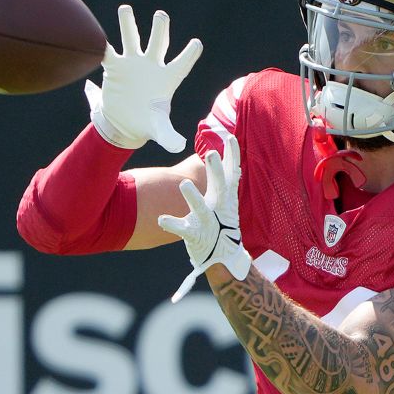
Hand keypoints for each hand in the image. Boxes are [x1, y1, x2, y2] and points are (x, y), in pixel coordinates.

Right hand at [85, 5, 201, 151]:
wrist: (124, 125)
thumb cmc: (146, 124)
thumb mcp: (159, 130)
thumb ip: (168, 135)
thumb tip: (179, 146)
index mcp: (168, 79)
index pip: (181, 64)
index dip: (189, 55)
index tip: (197, 43)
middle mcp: (151, 67)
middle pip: (158, 44)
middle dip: (159, 29)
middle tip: (161, 15)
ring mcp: (133, 65)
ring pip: (131, 39)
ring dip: (128, 24)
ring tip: (125, 8)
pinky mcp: (114, 68)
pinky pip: (107, 53)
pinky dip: (101, 46)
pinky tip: (95, 36)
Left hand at [158, 135, 251, 301]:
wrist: (222, 256)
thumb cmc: (219, 223)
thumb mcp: (224, 200)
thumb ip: (221, 179)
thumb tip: (218, 154)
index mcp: (225, 197)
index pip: (232, 173)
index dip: (232, 156)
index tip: (231, 137)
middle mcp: (219, 207)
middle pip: (220, 187)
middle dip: (216, 171)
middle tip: (211, 154)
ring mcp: (208, 221)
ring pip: (201, 208)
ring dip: (193, 197)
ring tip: (184, 185)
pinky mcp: (195, 235)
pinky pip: (182, 229)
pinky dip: (172, 224)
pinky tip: (161, 219)